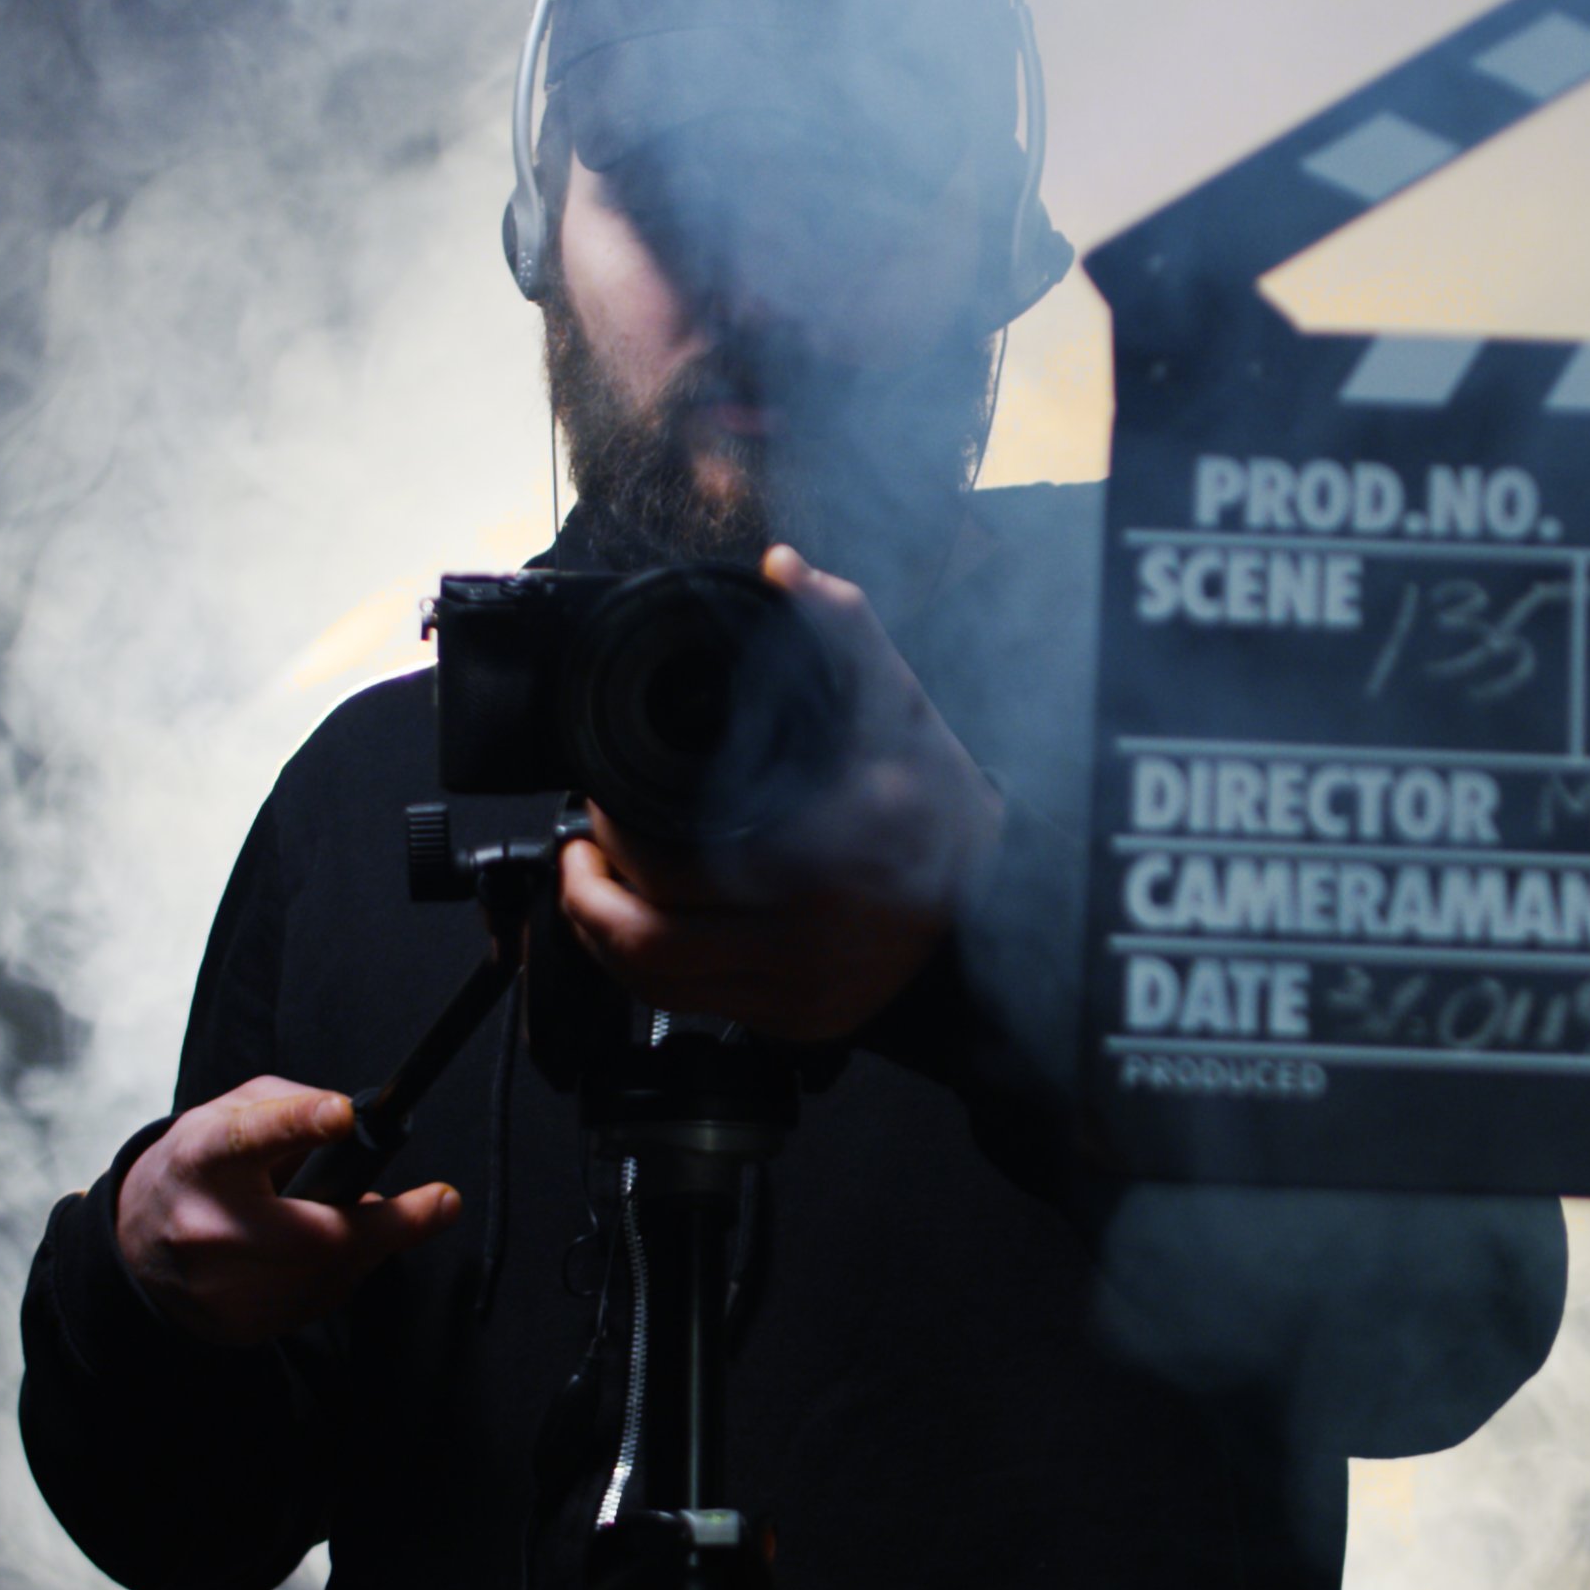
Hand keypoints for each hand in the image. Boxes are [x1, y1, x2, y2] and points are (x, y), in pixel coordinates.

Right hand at [115, 1076, 462, 1345]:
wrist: (136, 1251)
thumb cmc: (196, 1170)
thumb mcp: (225, 1114)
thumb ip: (288, 1104)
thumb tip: (353, 1125)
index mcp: (202, 1159)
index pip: (246, 1139)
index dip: (295, 1125)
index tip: (342, 1115)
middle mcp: (206, 1226)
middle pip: (314, 1233)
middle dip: (390, 1223)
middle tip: (443, 1202)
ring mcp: (221, 1287)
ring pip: (330, 1273)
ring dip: (372, 1245)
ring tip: (380, 1217)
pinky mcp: (240, 1326)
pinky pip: (321, 1301)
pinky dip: (345, 1274)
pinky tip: (335, 1252)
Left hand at [559, 545, 1003, 1042]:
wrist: (1004, 901)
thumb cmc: (941, 803)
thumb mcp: (899, 706)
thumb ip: (840, 633)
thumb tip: (782, 569)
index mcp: (829, 844)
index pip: (677, 853)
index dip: (615, 826)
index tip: (599, 790)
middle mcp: (814, 928)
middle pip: (649, 927)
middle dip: (592, 880)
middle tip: (585, 835)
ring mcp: (805, 985)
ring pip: (656, 980)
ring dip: (601, 930)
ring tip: (591, 880)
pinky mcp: (798, 1020)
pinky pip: (691, 1008)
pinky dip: (645, 972)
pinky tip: (636, 930)